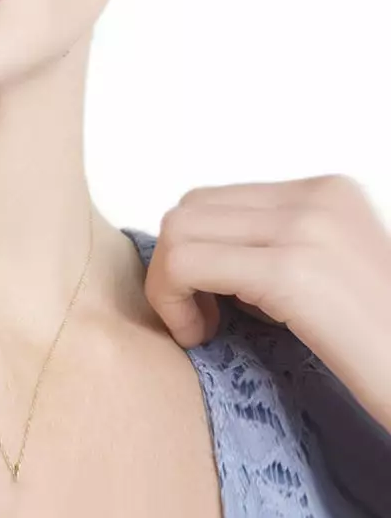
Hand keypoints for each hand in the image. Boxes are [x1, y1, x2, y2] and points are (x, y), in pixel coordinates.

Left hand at [143, 174, 390, 430]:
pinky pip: (187, 264)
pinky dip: (174, 300)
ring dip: (170, 284)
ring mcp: (305, 229)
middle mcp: (315, 197)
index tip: (210, 302)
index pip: (214, 200)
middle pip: (191, 209)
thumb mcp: (328, 274)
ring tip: (204, 328)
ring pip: (179, 231)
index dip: (194, 251)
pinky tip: (204, 336)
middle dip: (175, 265)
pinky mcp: (292, 272)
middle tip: (201, 318)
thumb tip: (200, 255)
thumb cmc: (382, 347)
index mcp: (325, 192)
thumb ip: (275, 247)